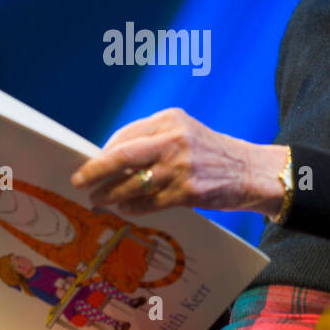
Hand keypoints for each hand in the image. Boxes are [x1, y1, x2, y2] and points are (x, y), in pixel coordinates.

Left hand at [70, 108, 288, 216]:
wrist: (251, 171)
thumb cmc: (211, 154)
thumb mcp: (184, 134)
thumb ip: (152, 141)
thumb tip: (110, 159)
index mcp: (170, 120)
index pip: (125, 135)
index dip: (103, 153)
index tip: (90, 164)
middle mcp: (174, 140)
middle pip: (121, 156)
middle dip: (95, 170)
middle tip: (79, 181)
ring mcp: (181, 167)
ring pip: (131, 184)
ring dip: (110, 195)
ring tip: (98, 200)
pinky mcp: (188, 192)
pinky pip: (149, 203)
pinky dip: (132, 208)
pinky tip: (125, 209)